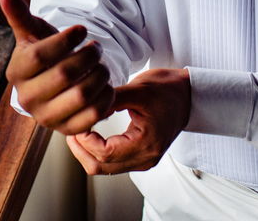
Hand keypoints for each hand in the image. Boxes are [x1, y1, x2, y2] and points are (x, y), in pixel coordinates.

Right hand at [0, 0, 115, 135]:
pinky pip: (93, 116)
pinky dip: (105, 97)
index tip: (82, 29)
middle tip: (96, 47)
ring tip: (102, 65)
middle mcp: (26, 99)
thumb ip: (20, 15)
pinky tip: (106, 84)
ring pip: (81, 95)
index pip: (40, 56)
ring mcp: (46, 118)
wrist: (54, 84)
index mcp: (16, 72)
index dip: (65, 40)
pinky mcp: (66, 130)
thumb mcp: (33, 33)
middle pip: (64, 74)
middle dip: (87, 56)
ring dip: (100, 75)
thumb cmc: (45, 53)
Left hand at [66, 68, 190, 174]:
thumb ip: (110, 100)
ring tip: (77, 130)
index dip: (84, 139)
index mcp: (146, 143)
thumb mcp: (137, 89)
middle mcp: (146, 158)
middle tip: (69, 128)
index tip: (77, 120)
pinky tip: (90, 134)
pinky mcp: (140, 157)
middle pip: (101, 167)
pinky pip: (112, 163)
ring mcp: (143, 160)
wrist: (188, 95)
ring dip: (86, 152)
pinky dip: (97, 152)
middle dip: (80, 148)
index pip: (105, 153)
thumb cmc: (167, 90)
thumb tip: (85, 107)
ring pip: (104, 168)